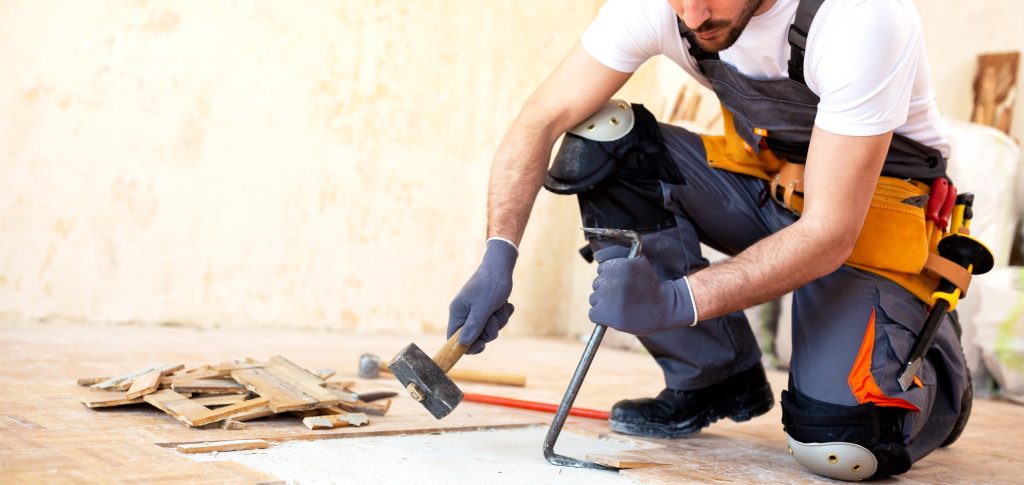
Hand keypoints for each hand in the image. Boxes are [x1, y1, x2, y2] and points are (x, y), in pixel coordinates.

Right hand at [447, 239, 517, 353]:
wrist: (501, 267)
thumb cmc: (491, 285)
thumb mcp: (483, 308)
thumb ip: (473, 326)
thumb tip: (463, 344)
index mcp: (457, 313)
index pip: (454, 339)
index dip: (467, 346)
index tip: (482, 344)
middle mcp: (464, 313)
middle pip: (475, 337)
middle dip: (489, 330)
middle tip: (494, 318)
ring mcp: (476, 311)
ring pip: (488, 330)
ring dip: (499, 321)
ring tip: (501, 306)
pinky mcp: (487, 309)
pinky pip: (496, 322)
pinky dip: (503, 315)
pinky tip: (506, 305)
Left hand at [588, 246, 696, 334]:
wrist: (666, 308)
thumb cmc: (651, 285)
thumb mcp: (638, 261)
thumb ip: (615, 253)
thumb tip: (596, 257)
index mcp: (619, 265)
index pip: (601, 271)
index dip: (613, 279)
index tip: (626, 285)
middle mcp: (612, 278)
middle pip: (597, 285)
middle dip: (608, 291)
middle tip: (627, 297)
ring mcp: (607, 296)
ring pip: (594, 299)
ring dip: (605, 304)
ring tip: (623, 306)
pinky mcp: (605, 312)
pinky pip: (593, 314)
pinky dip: (602, 317)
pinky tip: (617, 316)